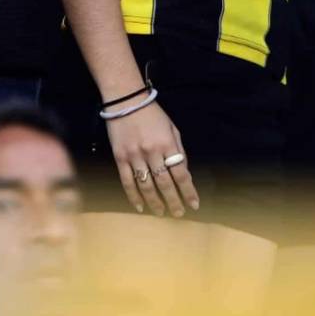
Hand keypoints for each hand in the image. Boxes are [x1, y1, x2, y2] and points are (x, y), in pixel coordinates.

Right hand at [106, 102, 198, 218]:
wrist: (126, 101)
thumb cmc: (152, 113)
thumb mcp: (171, 128)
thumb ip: (178, 150)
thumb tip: (184, 172)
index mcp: (167, 143)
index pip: (181, 173)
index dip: (188, 191)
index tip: (194, 204)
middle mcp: (152, 152)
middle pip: (165, 183)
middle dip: (174, 201)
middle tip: (179, 214)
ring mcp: (134, 156)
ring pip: (146, 186)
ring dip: (155, 202)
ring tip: (162, 213)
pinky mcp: (120, 158)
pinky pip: (127, 182)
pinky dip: (134, 197)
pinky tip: (140, 207)